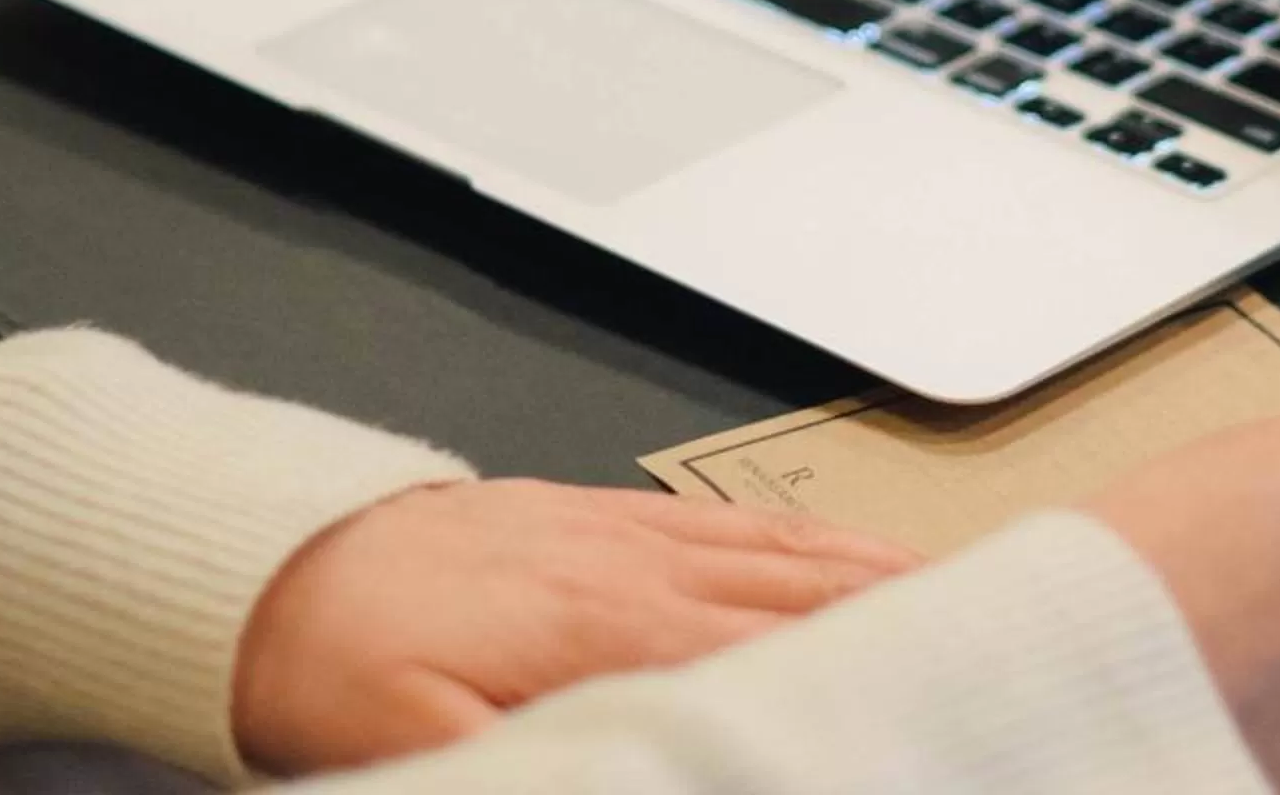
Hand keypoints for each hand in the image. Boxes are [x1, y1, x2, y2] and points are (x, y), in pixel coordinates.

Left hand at [232, 479, 922, 773]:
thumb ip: (529, 763)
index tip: (945, 685)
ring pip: (790, 551)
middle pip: (805, 595)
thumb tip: (637, 761)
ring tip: (974, 599)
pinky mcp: (614, 516)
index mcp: (603, 633)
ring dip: (886, 574)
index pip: (767, 654)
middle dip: (910, 617)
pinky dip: (821, 537)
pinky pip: (743, 522)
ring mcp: (632, 535)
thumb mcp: (415, 747)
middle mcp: (636, 572)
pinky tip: (860, 552)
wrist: (273, 559)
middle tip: (1006, 639)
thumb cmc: (336, 660)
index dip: (862, 671)